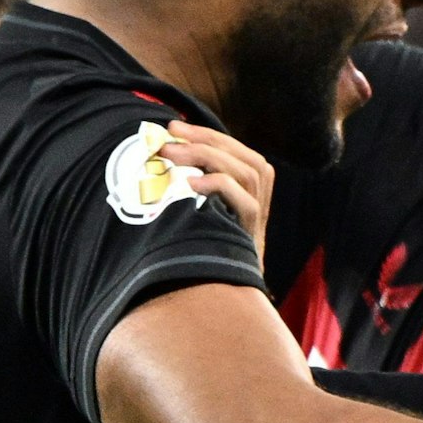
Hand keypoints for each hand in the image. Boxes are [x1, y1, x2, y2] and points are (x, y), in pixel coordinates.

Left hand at [162, 121, 275, 267]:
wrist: (218, 295)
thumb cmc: (198, 249)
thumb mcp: (196, 211)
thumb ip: (192, 187)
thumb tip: (160, 155)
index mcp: (250, 192)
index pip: (238, 152)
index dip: (207, 135)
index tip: (174, 127)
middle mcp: (261, 202)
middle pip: (246, 158)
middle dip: (206, 140)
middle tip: (170, 134)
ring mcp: (259, 220)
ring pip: (249, 173)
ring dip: (208, 157)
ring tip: (172, 154)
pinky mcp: (253, 237)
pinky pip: (246, 203)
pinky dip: (220, 186)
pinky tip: (191, 182)